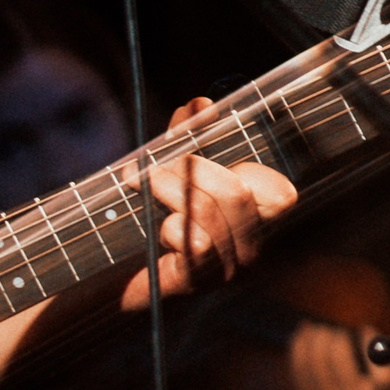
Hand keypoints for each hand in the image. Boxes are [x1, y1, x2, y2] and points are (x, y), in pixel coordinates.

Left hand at [119, 99, 298, 309]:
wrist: (109, 275)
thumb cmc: (146, 219)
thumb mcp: (170, 171)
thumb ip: (187, 137)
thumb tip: (200, 104)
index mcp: (254, 222)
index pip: (280, 195)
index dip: (246, 167)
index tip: (202, 152)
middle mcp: (249, 250)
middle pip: (237, 195)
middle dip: (192, 168)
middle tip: (155, 163)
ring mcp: (225, 272)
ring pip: (209, 215)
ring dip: (169, 190)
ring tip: (141, 180)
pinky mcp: (195, 285)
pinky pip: (194, 245)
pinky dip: (170, 226)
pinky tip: (159, 230)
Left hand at [290, 319, 389, 389]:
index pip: (380, 364)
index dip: (371, 340)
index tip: (365, 329)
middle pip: (338, 355)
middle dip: (336, 334)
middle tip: (338, 329)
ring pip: (316, 358)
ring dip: (316, 336)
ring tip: (320, 329)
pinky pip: (299, 369)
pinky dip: (299, 345)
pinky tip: (303, 333)